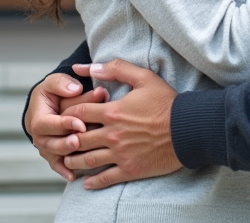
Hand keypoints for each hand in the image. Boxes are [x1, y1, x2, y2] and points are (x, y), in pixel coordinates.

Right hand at [24, 73, 109, 180]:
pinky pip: (58, 166)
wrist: (48, 108)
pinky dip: (64, 171)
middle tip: (81, 140)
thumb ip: (62, 83)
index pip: (48, 124)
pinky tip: (73, 175)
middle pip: (52, 143)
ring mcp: (46, 149)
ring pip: (57, 155)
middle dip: (67, 143)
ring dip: (70, 156)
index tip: (80, 123)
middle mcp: (40, 137)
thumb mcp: (54, 82)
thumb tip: (75, 89)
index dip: (63, 124)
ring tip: (84, 155)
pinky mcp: (54, 156)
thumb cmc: (52, 93)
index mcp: (38, 117)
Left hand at [64, 59, 180, 189]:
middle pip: (78, 139)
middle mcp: (112, 134)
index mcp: (113, 111)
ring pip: (87, 160)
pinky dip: (92, 181)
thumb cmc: (167, 102)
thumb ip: (115, 69)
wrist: (189, 128)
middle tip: (61, 140)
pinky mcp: (130, 169)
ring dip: (74, 160)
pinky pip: (105, 178)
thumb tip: (88, 67)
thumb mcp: (144, 77)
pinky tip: (85, 182)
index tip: (65, 116)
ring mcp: (120, 154)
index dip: (68, 114)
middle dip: (66, 139)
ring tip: (67, 160)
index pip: (78, 113)